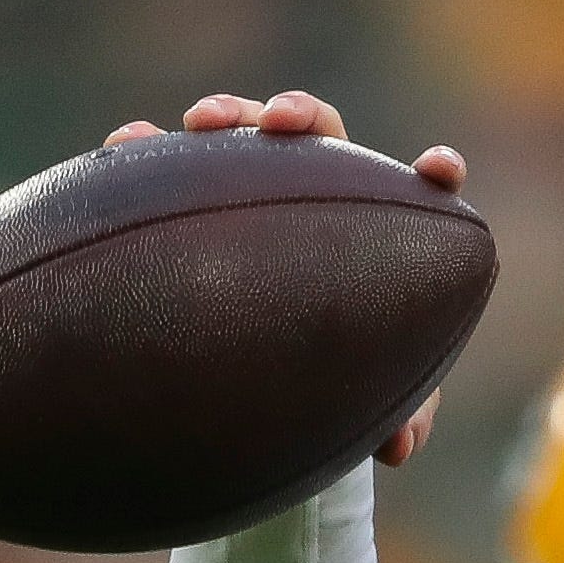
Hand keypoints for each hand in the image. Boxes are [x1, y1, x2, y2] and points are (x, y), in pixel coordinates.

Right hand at [104, 92, 468, 464]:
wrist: (272, 379)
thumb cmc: (339, 377)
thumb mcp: (371, 398)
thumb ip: (398, 413)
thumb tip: (397, 448)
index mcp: (382, 230)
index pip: (420, 190)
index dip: (436, 174)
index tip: (440, 169)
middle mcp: (321, 192)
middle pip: (321, 134)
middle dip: (301, 115)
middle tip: (282, 124)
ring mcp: (256, 186)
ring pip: (244, 132)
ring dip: (227, 114)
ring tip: (199, 124)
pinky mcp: (196, 197)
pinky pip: (170, 162)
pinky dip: (147, 146)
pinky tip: (123, 144)